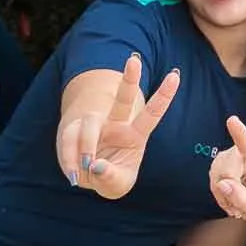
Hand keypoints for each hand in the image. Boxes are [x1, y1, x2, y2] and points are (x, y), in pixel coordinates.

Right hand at [57, 54, 180, 198]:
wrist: (86, 176)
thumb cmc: (111, 177)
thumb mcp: (117, 186)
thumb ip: (111, 178)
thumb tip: (95, 166)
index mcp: (135, 135)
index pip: (151, 114)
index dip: (163, 96)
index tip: (175, 75)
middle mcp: (116, 124)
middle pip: (123, 99)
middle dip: (130, 79)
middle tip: (135, 60)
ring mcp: (93, 125)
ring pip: (89, 124)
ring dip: (87, 147)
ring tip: (86, 169)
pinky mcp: (72, 131)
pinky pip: (69, 140)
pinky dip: (70, 159)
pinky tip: (74, 175)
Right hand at [210, 97, 245, 223]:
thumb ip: (244, 200)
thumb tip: (223, 184)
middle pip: (245, 142)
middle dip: (239, 132)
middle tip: (232, 122)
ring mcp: (237, 154)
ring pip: (224, 167)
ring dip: (224, 190)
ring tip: (234, 205)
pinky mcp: (222, 161)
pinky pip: (214, 176)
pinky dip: (218, 192)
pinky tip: (227, 198)